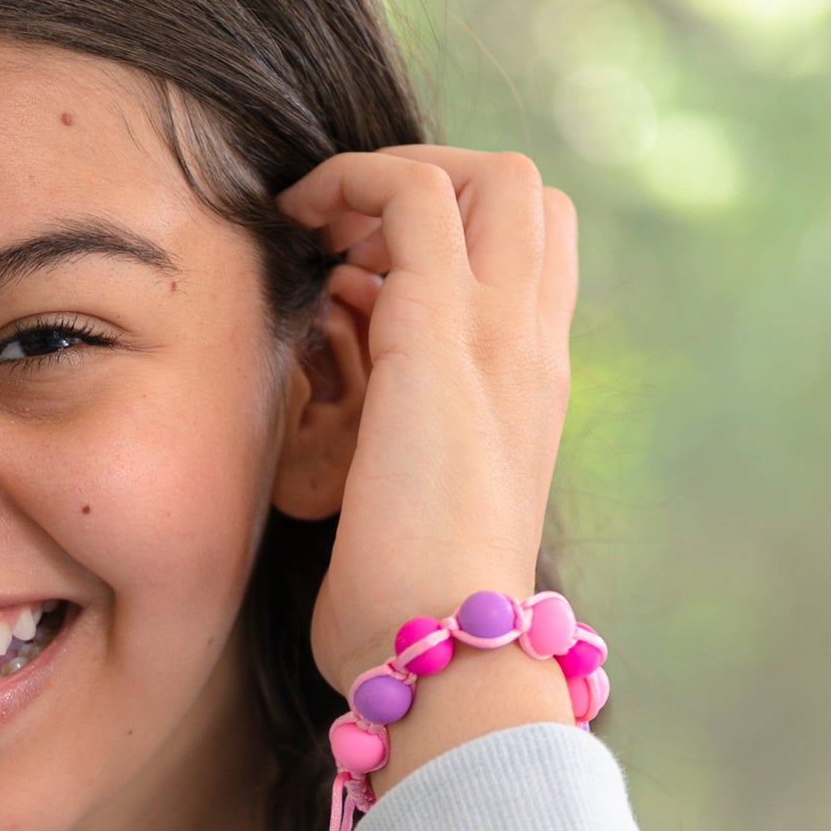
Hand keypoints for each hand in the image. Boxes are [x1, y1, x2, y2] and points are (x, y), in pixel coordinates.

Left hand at [273, 145, 578, 694]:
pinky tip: (297, 228)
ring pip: (488, 174)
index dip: (457, 229)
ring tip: (317, 223)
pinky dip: (352, 183)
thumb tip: (359, 408)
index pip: (534, 253)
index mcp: (533, 390)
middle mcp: (531, 349)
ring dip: (389, 174)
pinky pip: (409, 198)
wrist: (446, 657)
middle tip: (345, 226)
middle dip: (433, 177)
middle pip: (527, 192)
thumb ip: (409, 449)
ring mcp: (497, 336)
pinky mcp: (438, 339)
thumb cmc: (413, 612)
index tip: (367, 264)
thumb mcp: (419, 510)